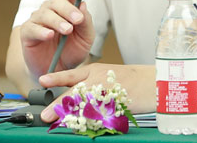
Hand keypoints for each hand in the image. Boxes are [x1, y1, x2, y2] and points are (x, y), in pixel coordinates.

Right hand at [19, 0, 94, 77]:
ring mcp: (38, 20)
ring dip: (57, 21)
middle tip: (78, 19)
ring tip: (67, 30)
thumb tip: (83, 5)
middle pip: (57, 1)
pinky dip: (41, 31)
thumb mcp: (85, 38)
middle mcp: (51, 10)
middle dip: (69, 9)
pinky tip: (49, 35)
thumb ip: (86, 22)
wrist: (57, 71)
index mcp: (66, 7)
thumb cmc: (71, 50)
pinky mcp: (27, 33)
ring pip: (45, 14)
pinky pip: (32, 28)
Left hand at [39, 63, 155, 122]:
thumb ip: (93, 82)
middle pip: (74, 93)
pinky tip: (79, 126)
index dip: (56, 78)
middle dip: (57, 104)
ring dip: (69, 116)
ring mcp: (106, 93)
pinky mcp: (115, 106)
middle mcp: (99, 80)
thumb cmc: (132, 80)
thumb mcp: (109, 75)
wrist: (155, 82)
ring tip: (56, 122)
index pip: (72, 74)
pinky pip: (97, 116)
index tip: (42, 80)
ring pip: (83, 106)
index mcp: (97, 70)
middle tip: (44, 115)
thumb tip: (75, 95)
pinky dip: (87, 122)